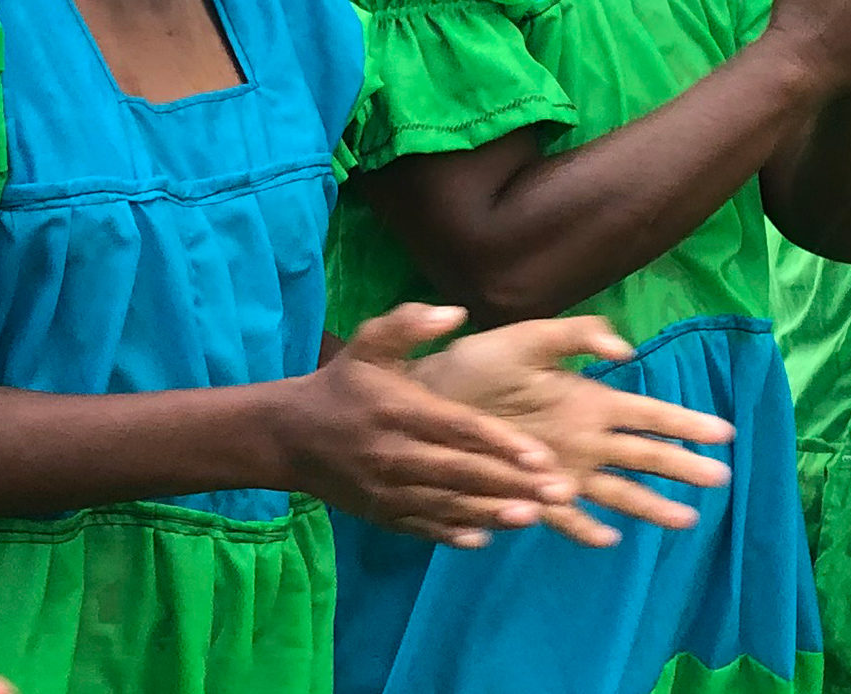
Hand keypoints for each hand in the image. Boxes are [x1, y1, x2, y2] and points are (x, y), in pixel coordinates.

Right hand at [275, 305, 578, 548]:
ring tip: (537, 516)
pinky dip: (451, 534)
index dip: (501, 442)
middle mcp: (393, 454)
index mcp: (398, 410)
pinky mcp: (380, 513)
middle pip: (461, 472)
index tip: (541, 454)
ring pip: (447, 504)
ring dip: (492, 513)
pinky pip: (421, 526)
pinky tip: (484, 539)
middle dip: (512, 483)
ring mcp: (386, 489)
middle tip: (561, 489)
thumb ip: (408, 323)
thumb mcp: (368, 344)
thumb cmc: (342, 385)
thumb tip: (455, 312)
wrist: (289, 436)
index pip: (458, 428)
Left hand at [413, 316, 737, 546]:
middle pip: (644, 456)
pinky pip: (565, 516)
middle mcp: (584, 438)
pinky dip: (586, 529)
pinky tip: (609, 540)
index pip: (648, 414)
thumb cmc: (476, 363)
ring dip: (650, 505)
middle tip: (721, 479)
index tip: (723, 433)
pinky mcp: (532, 491)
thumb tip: (625, 349)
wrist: (426, 396)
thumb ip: (576, 336)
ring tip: (686, 521)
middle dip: (682, 467)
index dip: (684, 423)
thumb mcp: (528, 338)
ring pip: (617, 491)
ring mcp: (562, 469)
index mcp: (589, 399)